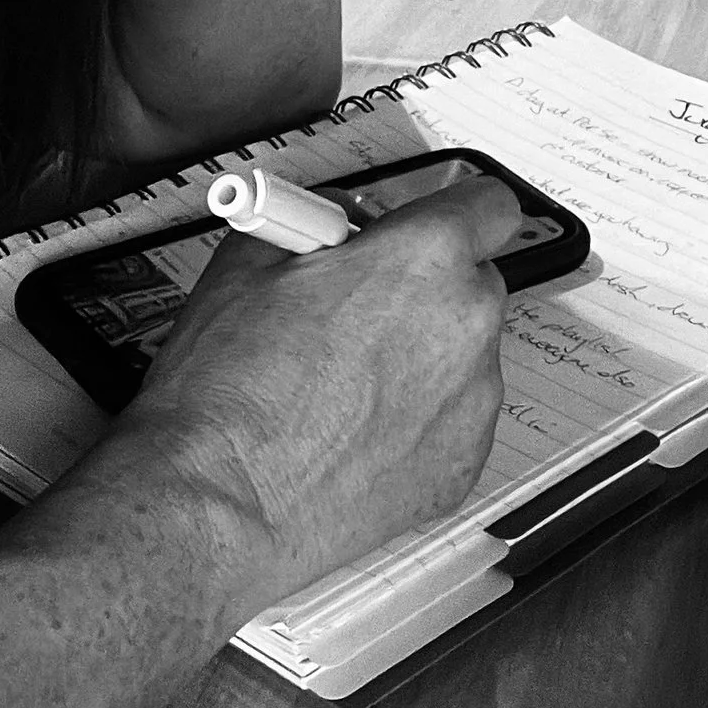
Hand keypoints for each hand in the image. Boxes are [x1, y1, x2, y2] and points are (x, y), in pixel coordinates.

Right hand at [91, 167, 523, 620]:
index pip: (489, 205)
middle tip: (361, 312)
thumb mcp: (252, 258)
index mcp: (425, 256)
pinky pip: (456, 422)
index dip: (454, 213)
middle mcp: (467, 322)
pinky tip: (355, 435)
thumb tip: (334, 222)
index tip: (431, 227)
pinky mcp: (465, 465)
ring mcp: (474, 400)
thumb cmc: (229, 390)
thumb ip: (317, 222)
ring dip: (424, 359)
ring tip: (344, 389)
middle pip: (475, 282)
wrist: (218, 502)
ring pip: (466, 356)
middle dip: (426, 290)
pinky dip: (420, 423)